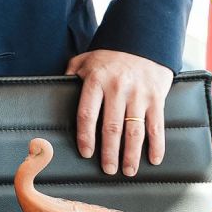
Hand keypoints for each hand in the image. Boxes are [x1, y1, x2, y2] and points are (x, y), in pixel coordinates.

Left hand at [68, 49, 173, 176]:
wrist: (143, 41)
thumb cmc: (109, 55)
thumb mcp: (84, 60)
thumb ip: (70, 76)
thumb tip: (53, 92)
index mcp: (96, 81)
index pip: (88, 114)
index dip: (86, 136)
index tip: (86, 153)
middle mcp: (118, 89)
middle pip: (112, 127)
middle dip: (110, 152)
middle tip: (108, 170)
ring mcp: (139, 95)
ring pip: (135, 130)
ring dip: (131, 154)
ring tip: (128, 171)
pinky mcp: (156, 98)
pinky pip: (157, 125)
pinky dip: (157, 145)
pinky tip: (154, 159)